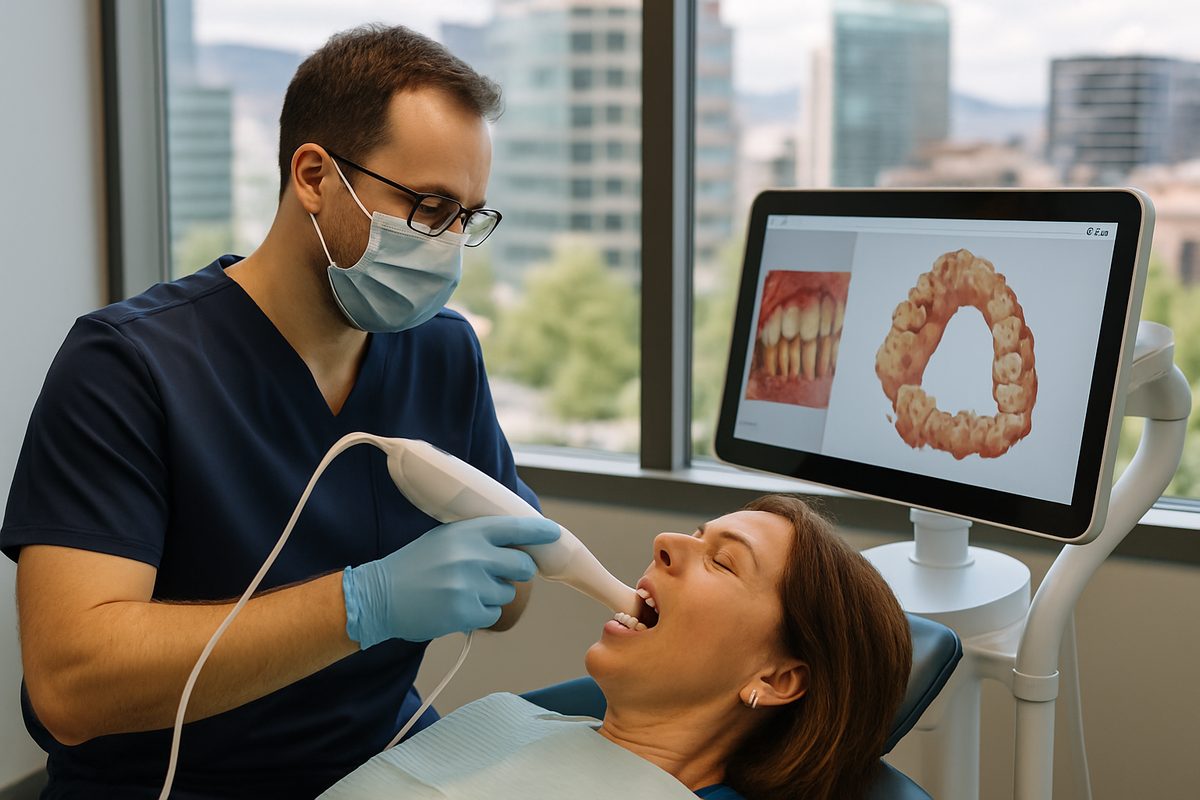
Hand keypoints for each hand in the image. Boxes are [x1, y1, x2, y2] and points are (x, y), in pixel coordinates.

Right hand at [341, 516, 560, 646]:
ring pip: (507, 593)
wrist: (380, 596)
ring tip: (461, 591)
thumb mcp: (446, 538)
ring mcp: (471, 585)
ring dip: (493, 595)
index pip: (515, 527)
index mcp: (468, 532)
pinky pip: (493, 615)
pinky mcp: (467, 612)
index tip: (554, 534)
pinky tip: (456, 607)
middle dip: (517, 572)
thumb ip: (479, 538)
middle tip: (495, 574)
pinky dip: (480, 614)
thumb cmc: (416, 565)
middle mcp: (473, 555)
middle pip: (523, 566)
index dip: (540, 531)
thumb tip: (518, 544)